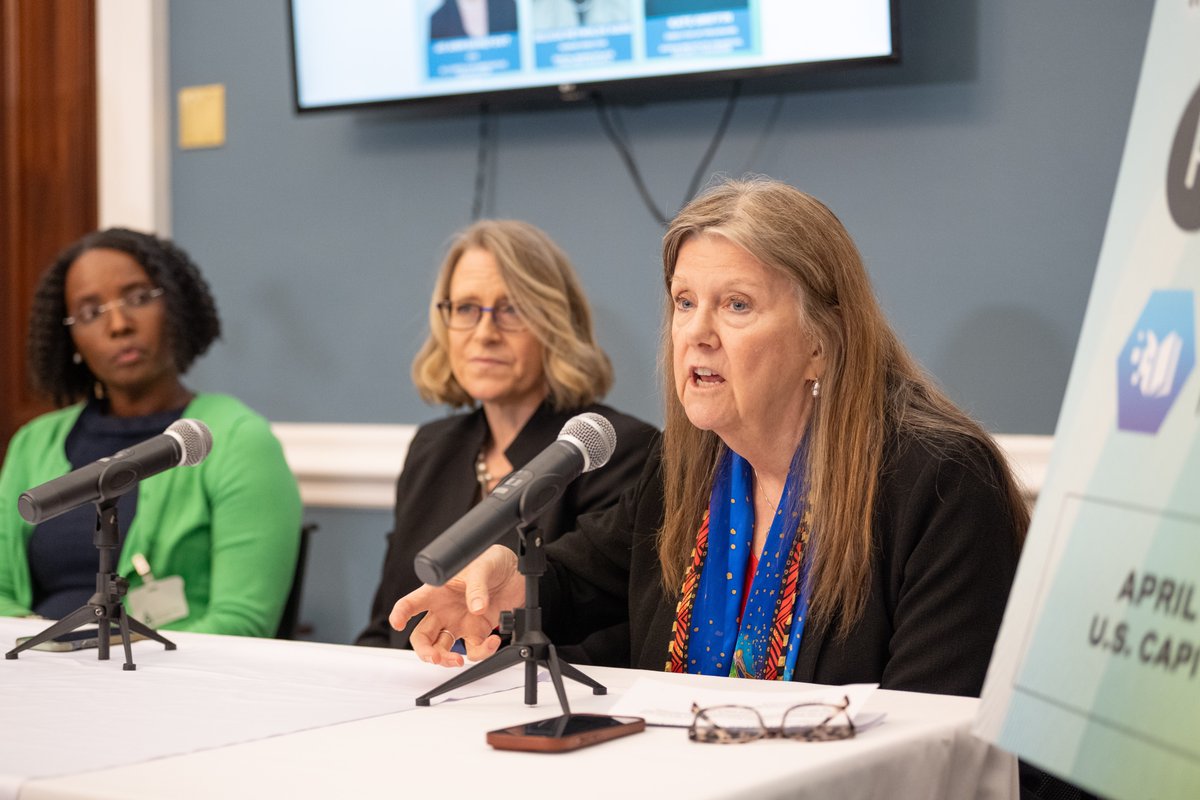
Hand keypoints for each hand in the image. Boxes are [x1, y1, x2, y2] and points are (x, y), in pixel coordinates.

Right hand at [389, 544, 523, 666]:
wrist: (517, 571)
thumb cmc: (492, 561)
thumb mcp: (483, 566)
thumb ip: (477, 587)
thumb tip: (476, 609)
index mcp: (437, 591)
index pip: (412, 603)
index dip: (400, 612)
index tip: (398, 622)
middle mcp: (444, 610)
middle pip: (423, 636)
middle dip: (424, 650)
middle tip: (433, 657)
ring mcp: (460, 623)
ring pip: (442, 648)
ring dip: (446, 659)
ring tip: (456, 660)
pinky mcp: (479, 632)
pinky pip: (473, 649)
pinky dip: (482, 652)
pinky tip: (492, 641)